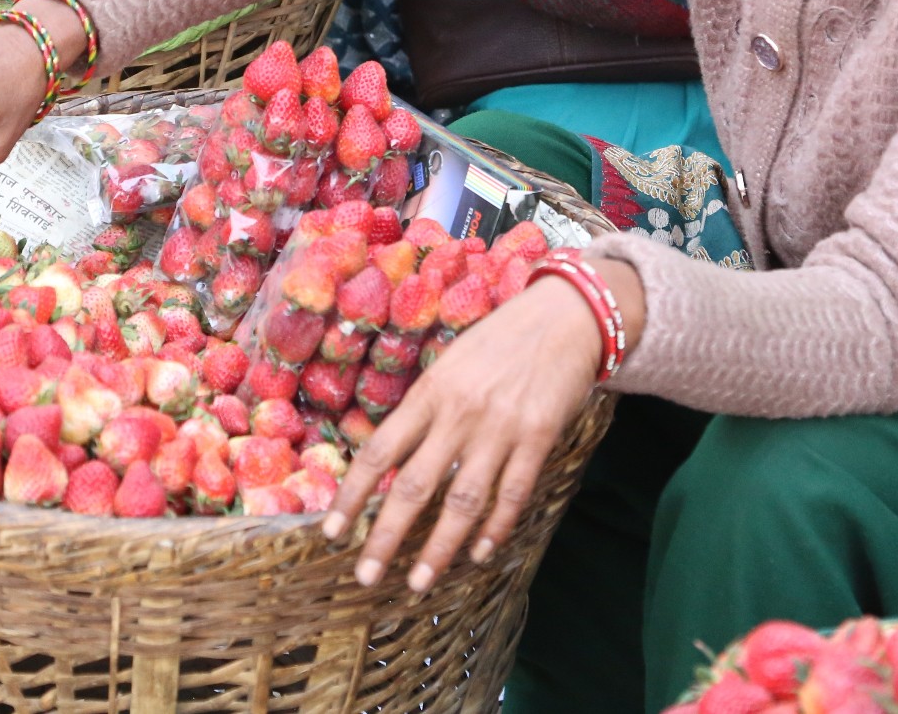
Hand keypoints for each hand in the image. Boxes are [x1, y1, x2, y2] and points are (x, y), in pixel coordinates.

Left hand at [321, 271, 620, 593]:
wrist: (566, 315)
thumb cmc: (501, 339)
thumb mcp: (451, 363)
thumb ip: (426, 408)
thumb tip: (393, 459)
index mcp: (431, 392)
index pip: (379, 452)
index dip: (353, 495)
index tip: (332, 531)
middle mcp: (460, 414)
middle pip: (415, 486)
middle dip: (386, 537)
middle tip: (365, 576)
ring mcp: (500, 429)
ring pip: (463, 502)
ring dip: (438, 548)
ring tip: (419, 582)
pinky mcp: (538, 438)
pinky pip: (512, 495)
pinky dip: (495, 529)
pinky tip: (479, 553)